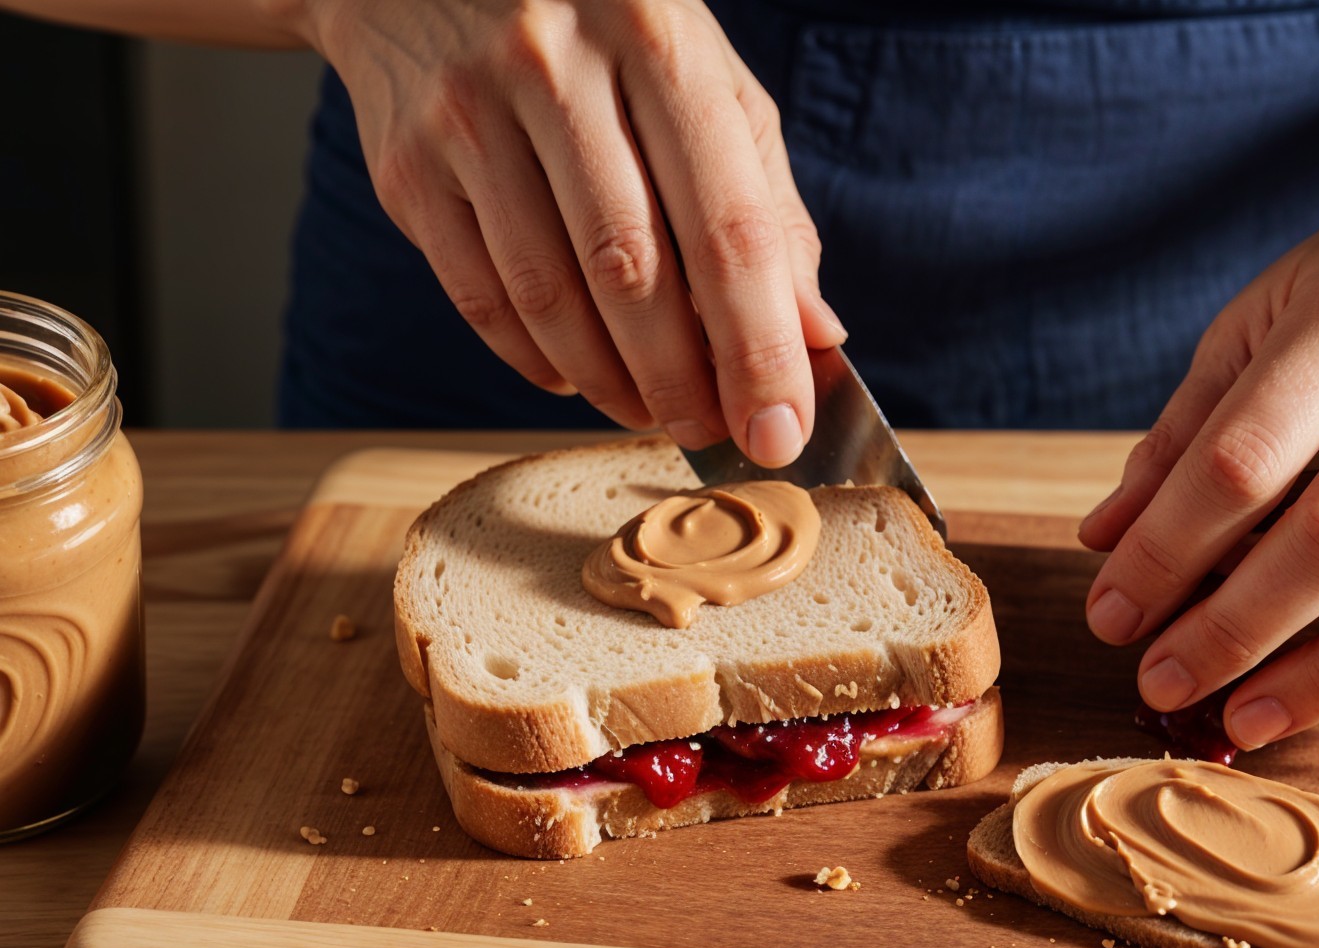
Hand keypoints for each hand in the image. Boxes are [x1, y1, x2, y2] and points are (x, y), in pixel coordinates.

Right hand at [301, 0, 844, 463]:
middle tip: (714, 437)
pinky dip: (536, 361)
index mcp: (658, 41)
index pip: (726, 225)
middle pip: (632, 272)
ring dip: (610, 384)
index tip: (780, 430)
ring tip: (652, 413)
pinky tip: (576, 376)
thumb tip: (813, 337)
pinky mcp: (405, 163)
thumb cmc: (603, 35)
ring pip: (548, 297)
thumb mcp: (703, 82)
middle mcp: (555, 67)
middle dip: (683, 383)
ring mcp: (467, 113)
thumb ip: (764, 205)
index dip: (759, 345)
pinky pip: (479, 298)